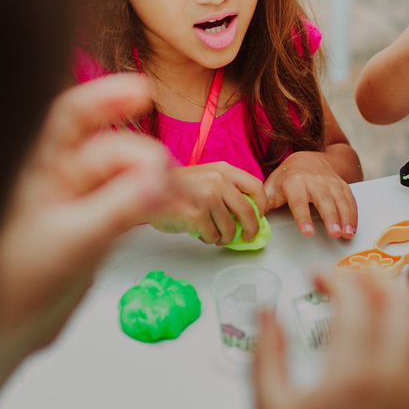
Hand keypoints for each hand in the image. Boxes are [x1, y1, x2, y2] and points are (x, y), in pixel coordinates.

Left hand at [0, 75, 172, 408]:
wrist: (6, 334)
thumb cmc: (14, 287)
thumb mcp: (70, 243)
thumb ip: (116, 211)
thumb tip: (157, 180)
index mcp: (35, 169)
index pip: (69, 117)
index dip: (105, 98)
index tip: (143, 91)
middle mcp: (56, 179)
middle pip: (109, 149)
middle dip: (142, 157)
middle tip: (167, 180)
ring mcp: (76, 203)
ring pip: (124, 177)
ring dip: (153, 182)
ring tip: (180, 199)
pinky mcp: (93, 227)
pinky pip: (130, 204)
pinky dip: (153, 204)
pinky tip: (175, 208)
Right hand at [150, 162, 267, 245]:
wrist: (146, 190)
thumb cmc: (177, 188)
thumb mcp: (206, 177)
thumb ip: (227, 189)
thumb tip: (249, 213)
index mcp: (223, 169)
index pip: (256, 186)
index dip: (262, 204)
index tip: (260, 215)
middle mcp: (217, 181)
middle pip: (248, 211)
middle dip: (251, 229)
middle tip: (248, 236)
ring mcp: (207, 198)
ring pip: (230, 228)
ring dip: (224, 237)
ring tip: (214, 235)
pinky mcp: (196, 216)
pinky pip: (213, 236)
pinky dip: (209, 239)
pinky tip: (200, 233)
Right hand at [254, 272, 408, 408]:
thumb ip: (266, 354)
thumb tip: (265, 309)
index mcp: (354, 377)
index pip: (355, 300)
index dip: (335, 277)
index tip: (318, 277)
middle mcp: (400, 383)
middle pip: (404, 304)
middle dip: (376, 279)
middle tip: (352, 280)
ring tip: (397, 300)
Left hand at [264, 151, 357, 238]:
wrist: (308, 158)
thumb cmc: (288, 176)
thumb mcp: (272, 186)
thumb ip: (264, 202)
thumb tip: (253, 218)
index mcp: (294, 180)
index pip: (299, 201)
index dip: (303, 217)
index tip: (308, 232)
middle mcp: (314, 180)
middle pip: (324, 200)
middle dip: (331, 217)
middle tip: (334, 234)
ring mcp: (330, 182)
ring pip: (340, 200)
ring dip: (345, 218)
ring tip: (346, 234)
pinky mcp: (341, 185)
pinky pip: (350, 199)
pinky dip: (353, 214)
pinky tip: (352, 228)